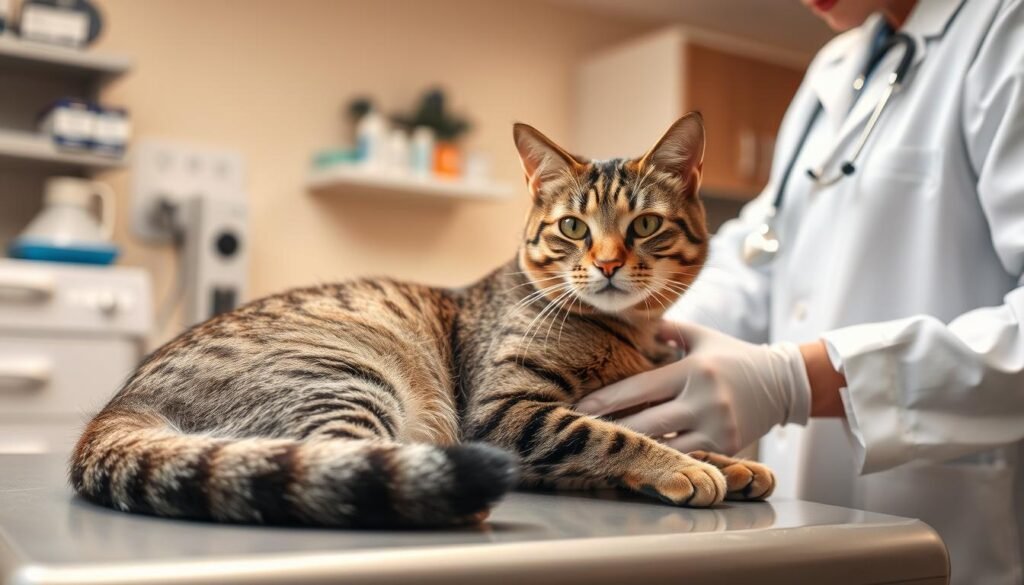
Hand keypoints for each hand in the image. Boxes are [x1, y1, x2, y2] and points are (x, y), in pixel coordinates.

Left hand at [577, 322, 811, 454]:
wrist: (782, 383)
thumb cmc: (732, 356)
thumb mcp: (700, 336)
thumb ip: (664, 330)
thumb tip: (626, 317)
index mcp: (692, 370)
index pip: (640, 387)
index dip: (607, 399)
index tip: (580, 407)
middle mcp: (704, 400)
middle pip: (646, 422)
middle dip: (613, 430)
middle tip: (581, 434)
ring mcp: (717, 427)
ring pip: (664, 446)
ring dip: (635, 450)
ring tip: (604, 451)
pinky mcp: (726, 447)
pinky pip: (686, 457)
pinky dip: (663, 459)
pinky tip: (638, 462)